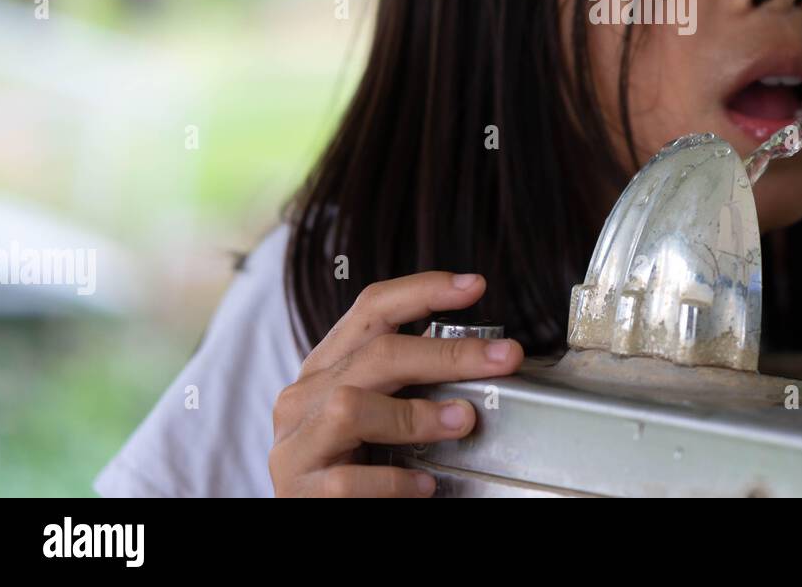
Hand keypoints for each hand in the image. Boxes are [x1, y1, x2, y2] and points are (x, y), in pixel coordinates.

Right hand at [269, 271, 523, 496]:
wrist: (299, 516)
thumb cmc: (345, 459)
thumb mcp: (370, 409)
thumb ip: (404, 381)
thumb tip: (478, 358)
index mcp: (327, 366)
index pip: (371, 308)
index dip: (424, 290)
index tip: (474, 286)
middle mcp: (305, 396)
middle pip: (377, 354)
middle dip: (449, 353)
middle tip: (503, 358)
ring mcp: (297, 443)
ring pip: (351, 408)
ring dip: (417, 414)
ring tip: (462, 422)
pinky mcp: (300, 490)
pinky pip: (349, 479)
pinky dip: (393, 481)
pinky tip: (423, 485)